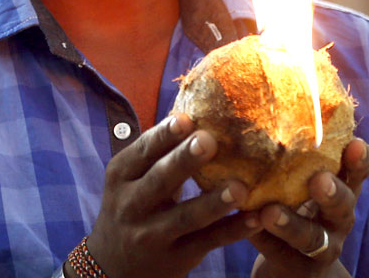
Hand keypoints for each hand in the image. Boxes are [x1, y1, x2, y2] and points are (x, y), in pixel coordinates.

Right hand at [80, 113, 262, 277]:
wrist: (112, 266)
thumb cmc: (133, 205)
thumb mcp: (131, 179)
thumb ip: (157, 152)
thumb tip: (198, 107)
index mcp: (121, 176)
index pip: (142, 152)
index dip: (163, 135)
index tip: (186, 119)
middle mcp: (131, 205)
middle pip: (160, 181)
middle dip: (184, 161)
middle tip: (209, 141)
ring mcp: (151, 236)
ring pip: (185, 218)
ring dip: (213, 203)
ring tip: (240, 187)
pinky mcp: (174, 259)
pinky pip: (207, 243)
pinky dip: (232, 231)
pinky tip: (255, 219)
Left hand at [248, 138, 368, 277]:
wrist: (292, 261)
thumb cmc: (294, 203)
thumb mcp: (301, 181)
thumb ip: (293, 155)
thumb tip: (260, 102)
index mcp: (342, 190)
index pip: (355, 172)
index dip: (359, 160)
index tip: (356, 143)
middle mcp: (339, 219)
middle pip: (344, 206)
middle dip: (334, 192)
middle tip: (320, 180)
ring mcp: (323, 248)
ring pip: (312, 238)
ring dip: (292, 224)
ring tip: (270, 213)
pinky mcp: (299, 268)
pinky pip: (281, 254)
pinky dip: (264, 240)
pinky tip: (248, 226)